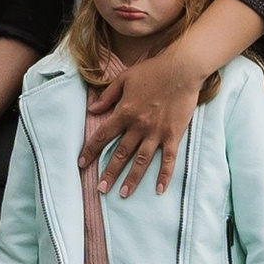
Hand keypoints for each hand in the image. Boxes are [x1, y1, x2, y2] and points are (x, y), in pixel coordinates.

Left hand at [82, 43, 203, 195]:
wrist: (182, 69)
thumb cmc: (152, 71)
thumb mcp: (124, 79)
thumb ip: (108, 96)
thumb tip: (92, 110)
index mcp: (124, 112)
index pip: (103, 136)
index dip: (91, 151)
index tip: (82, 164)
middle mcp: (138, 125)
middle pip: (121, 154)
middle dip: (109, 172)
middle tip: (101, 189)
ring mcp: (157, 132)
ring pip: (142, 161)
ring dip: (132, 179)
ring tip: (123, 193)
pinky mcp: (174, 135)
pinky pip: (169, 159)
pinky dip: (164, 175)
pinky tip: (159, 189)